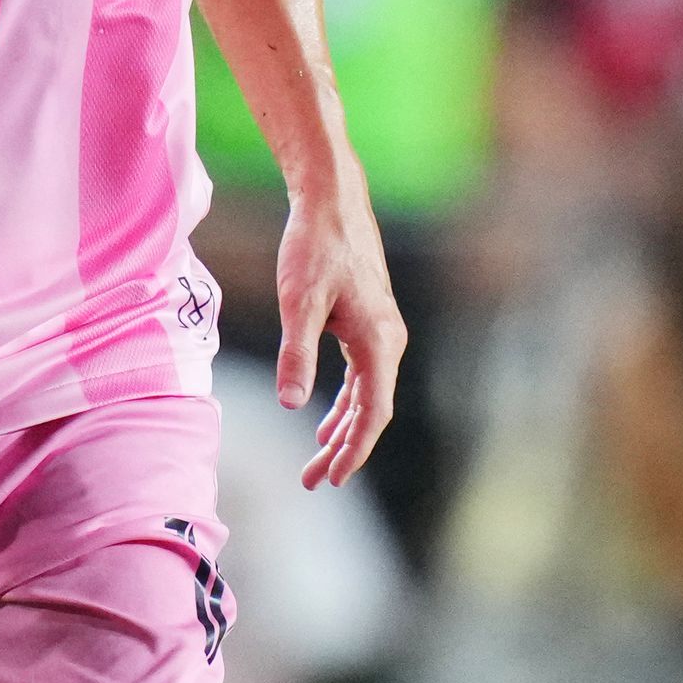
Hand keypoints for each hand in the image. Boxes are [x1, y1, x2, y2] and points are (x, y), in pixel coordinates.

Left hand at [275, 179, 407, 491]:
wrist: (331, 200)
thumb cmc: (314, 246)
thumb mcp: (298, 303)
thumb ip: (296, 354)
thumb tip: (293, 404)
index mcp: (378, 341)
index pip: (373, 413)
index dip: (354, 450)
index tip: (333, 479)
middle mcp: (389, 340)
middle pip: (371, 411)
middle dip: (344, 449)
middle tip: (313, 482)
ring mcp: (382, 332)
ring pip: (367, 395)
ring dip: (343, 429)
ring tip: (317, 462)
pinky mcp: (369, 322)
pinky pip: (363, 376)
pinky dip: (345, 402)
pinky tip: (325, 419)